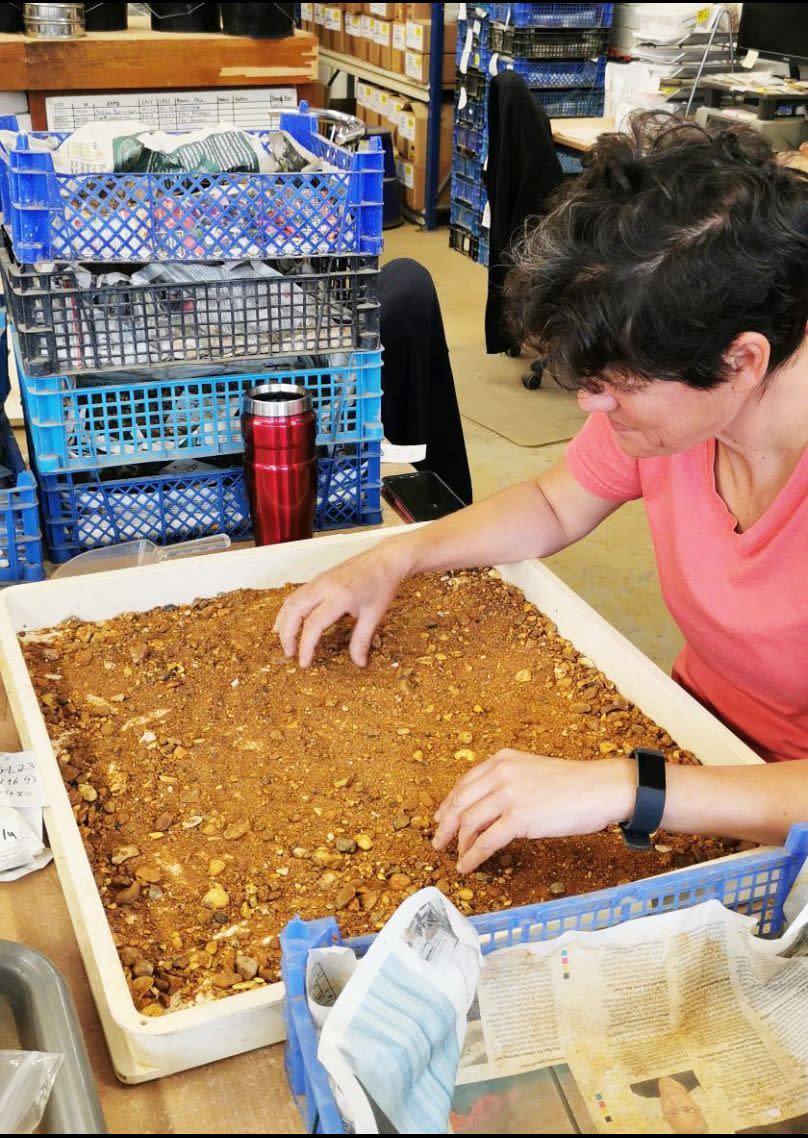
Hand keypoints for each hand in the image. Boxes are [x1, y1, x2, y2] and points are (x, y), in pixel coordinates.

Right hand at [273, 538, 412, 666]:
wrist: (386, 558)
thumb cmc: (382, 586)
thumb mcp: (374, 615)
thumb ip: (362, 640)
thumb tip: (359, 663)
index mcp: (339, 597)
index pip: (313, 625)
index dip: (305, 647)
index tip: (304, 663)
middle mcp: (324, 586)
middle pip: (293, 612)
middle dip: (287, 635)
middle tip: (289, 654)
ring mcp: (319, 580)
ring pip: (291, 601)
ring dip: (283, 622)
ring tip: (285, 641)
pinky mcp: (318, 578)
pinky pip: (296, 594)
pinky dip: (288, 610)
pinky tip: (287, 621)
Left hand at [432, 750, 634, 873]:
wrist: (601, 788)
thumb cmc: (575, 784)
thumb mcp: (532, 772)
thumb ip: (509, 782)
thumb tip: (490, 808)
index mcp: (503, 760)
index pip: (465, 783)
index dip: (449, 803)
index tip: (441, 818)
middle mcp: (501, 773)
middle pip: (460, 802)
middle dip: (445, 825)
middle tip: (438, 842)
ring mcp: (508, 795)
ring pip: (468, 822)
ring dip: (458, 843)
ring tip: (455, 857)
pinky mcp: (519, 817)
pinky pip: (485, 841)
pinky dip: (472, 855)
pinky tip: (468, 865)